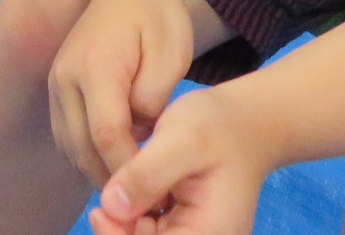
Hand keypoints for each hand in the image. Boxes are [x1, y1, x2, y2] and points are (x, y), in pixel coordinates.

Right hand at [50, 0, 197, 186]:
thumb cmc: (157, 15)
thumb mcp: (171, 53)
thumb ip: (155, 96)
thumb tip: (140, 130)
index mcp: (95, 66)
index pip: (107, 134)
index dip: (130, 167)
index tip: (156, 186)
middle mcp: (65, 76)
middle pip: (82, 147)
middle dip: (114, 178)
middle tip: (146, 198)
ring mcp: (56, 81)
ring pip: (70, 146)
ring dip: (98, 170)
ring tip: (133, 184)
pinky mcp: (57, 87)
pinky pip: (67, 134)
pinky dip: (87, 154)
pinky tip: (115, 160)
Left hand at [87, 87, 271, 234]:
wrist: (243, 122)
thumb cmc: (218, 127)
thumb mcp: (182, 139)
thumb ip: (147, 174)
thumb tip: (111, 207)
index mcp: (211, 233)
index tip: (101, 212)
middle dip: (122, 231)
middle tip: (103, 205)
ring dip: (126, 223)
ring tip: (123, 189)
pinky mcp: (182, 228)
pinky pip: (148, 231)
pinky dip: (133, 216)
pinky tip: (130, 191)